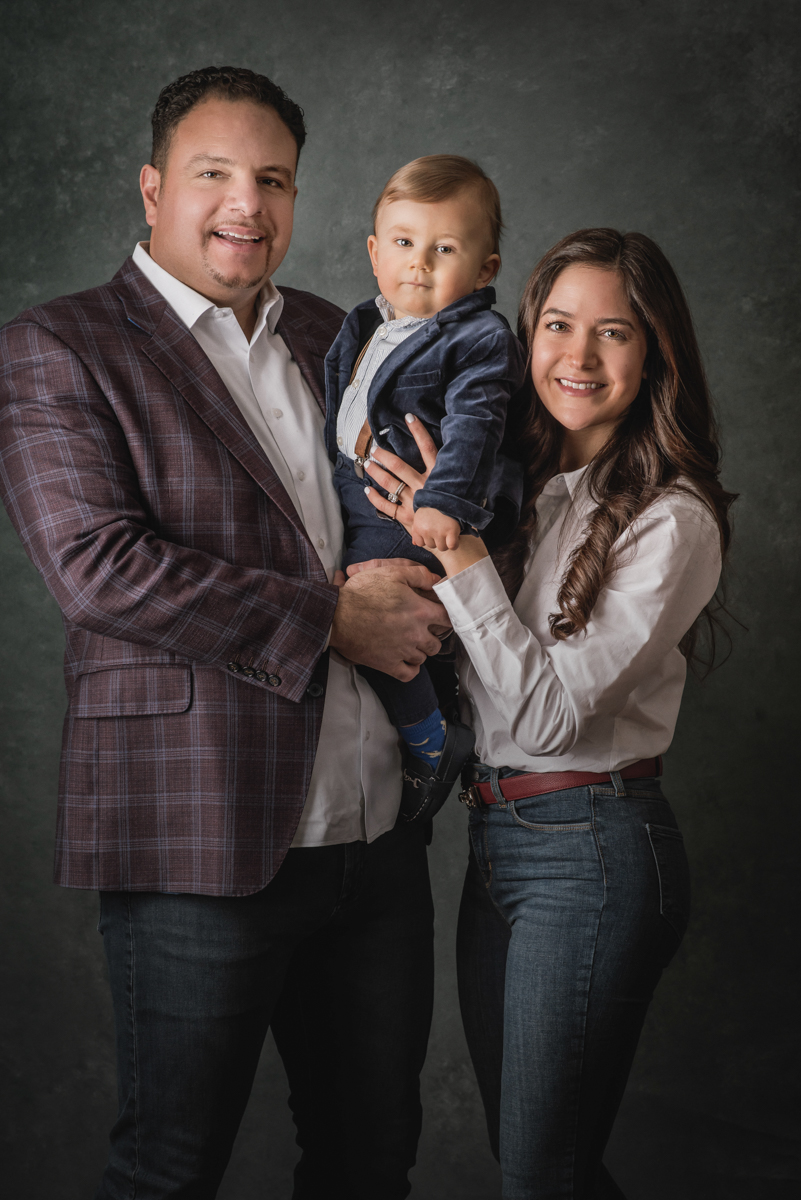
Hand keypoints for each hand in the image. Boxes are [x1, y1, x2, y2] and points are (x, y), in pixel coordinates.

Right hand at [330, 561, 449, 680]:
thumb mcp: (392, 573)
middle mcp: (416, 634)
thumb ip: (419, 574)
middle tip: (422, 631)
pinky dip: (411, 669)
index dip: (446, 616)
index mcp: (420, 612)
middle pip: (436, 643)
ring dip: (420, 651)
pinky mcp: (388, 665)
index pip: (447, 618)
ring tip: (411, 644)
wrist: (337, 615)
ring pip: (424, 658)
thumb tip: (436, 580)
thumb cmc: (363, 592)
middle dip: (432, 637)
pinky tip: (407, 662)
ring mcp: (403, 652)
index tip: (440, 616)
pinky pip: (409, 674)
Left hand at [363, 415, 489, 576]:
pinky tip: (367, 490)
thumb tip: (453, 454)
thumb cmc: (457, 511)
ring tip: (367, 463)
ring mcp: (414, 503)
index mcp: (439, 477)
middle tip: (374, 448)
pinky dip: (375, 498)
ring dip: (376, 473)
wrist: (454, 539)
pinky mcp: (407, 518)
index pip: (428, 448)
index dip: (418, 431)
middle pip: (400, 466)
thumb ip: (450, 474)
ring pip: (390, 484)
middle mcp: (424, 487)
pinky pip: (387, 506)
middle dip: (384, 455)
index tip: (408, 417)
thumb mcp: (458, 489)